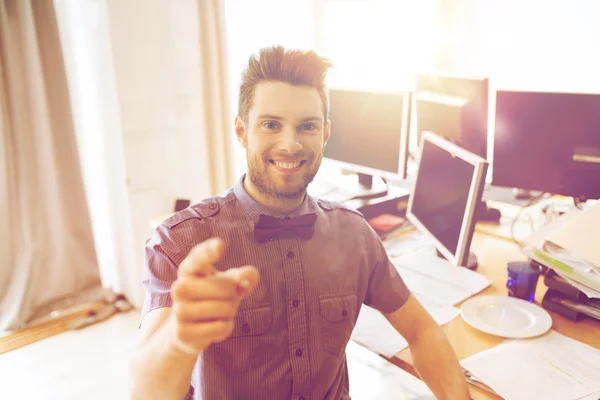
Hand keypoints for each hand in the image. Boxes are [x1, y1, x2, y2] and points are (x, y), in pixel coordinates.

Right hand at [168, 238, 259, 354]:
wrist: (188, 329)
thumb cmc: (213, 297)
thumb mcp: (231, 282)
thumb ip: (245, 275)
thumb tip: (245, 277)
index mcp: (189, 269)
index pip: (198, 257)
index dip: (209, 252)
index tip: (220, 245)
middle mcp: (179, 287)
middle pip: (225, 287)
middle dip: (234, 292)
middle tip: (226, 296)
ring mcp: (179, 310)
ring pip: (226, 308)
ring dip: (230, 311)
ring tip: (219, 311)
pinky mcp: (182, 332)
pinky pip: (221, 327)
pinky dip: (226, 327)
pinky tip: (214, 325)